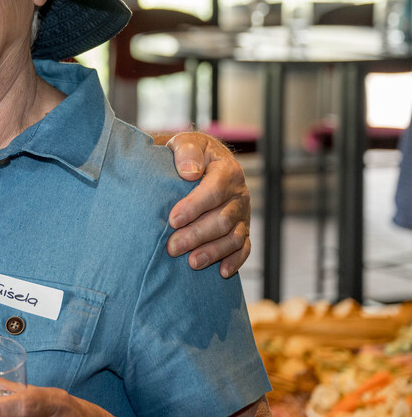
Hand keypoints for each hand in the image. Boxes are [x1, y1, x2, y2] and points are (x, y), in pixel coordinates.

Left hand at [162, 132, 250, 276]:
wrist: (203, 161)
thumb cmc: (189, 154)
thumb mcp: (185, 143)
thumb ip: (187, 152)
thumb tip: (190, 173)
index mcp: (227, 172)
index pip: (213, 192)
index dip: (193, 207)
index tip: (172, 220)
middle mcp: (239, 194)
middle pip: (222, 219)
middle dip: (196, 235)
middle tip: (172, 247)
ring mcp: (242, 213)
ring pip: (233, 237)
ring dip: (213, 252)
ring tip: (191, 263)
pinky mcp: (242, 228)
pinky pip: (244, 248)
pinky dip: (235, 261)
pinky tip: (221, 272)